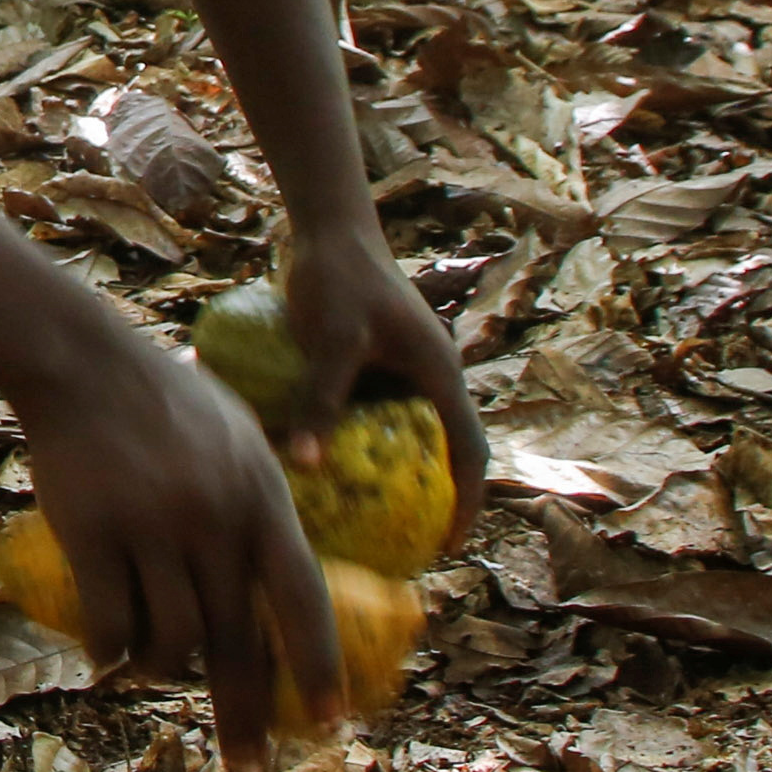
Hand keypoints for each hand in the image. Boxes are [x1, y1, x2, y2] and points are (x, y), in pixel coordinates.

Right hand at [24, 331, 336, 771]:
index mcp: (262, 495)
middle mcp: (215, 516)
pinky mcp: (92, 530)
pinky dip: (110, 654)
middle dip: (245, 717)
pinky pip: (109, 621)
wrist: (81, 359)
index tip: (331, 726)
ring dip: (162, 672)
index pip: (302, 599)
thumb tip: (284, 572)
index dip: (318, 667)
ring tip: (148, 670)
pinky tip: (104, 662)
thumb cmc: (164, 397)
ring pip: (171, 638)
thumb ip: (263, 499)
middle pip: (236, 641)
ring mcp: (153, 524)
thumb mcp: (240, 435)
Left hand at [275, 224, 487, 559]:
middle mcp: (427, 375)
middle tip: (403, 544)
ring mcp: (400, 369)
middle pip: (442, 450)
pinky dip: (356, 444)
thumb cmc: (339, 277)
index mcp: (439, 373)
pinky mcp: (370, 363)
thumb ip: (320, 398)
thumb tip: (303, 464)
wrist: (326, 226)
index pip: (468, 450)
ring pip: (404, 434)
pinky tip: (320, 469)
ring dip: (391, 473)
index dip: (467, 501)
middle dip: (431, 499)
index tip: (450, 545)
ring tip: (362, 520)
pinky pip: (370, 415)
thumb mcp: (332, 339)